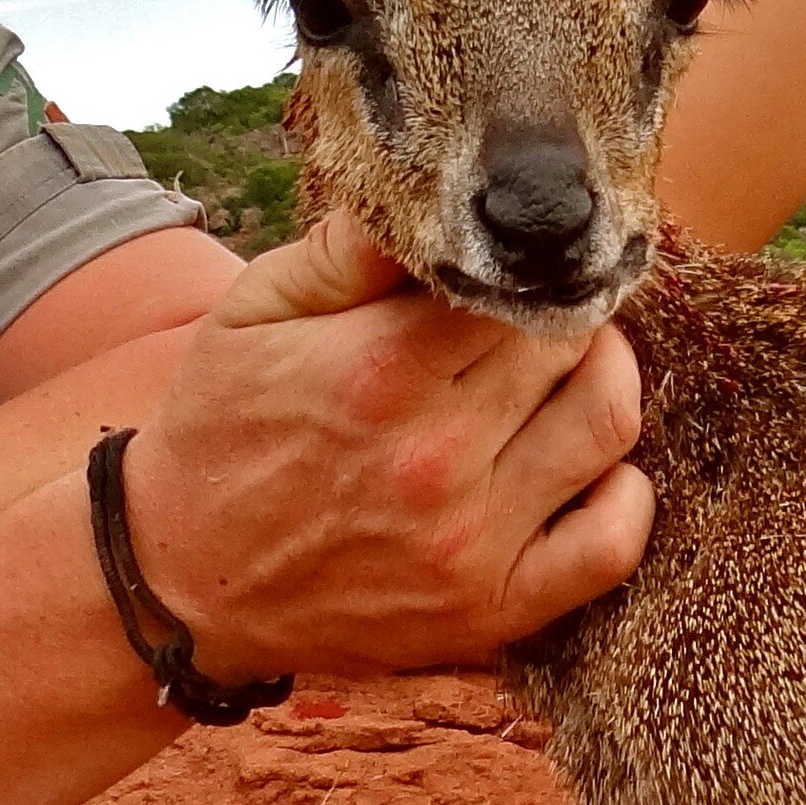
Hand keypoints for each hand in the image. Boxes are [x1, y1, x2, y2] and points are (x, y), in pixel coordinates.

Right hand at [120, 211, 653, 678]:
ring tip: (569, 372)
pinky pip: (611, 547)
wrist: (180, 583)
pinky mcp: (488, 611)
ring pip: (607, 425)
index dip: (522, 269)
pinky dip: (625, 497)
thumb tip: (426, 192)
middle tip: (539, 315)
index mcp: (377, 372)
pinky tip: (590, 468)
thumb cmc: (220, 432)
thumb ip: (344, 250)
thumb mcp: (249, 315)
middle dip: (562, 316)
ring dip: (605, 382)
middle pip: (568, 345)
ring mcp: (468, 543)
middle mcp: (434, 459)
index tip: (510, 271)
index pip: (514, 286)